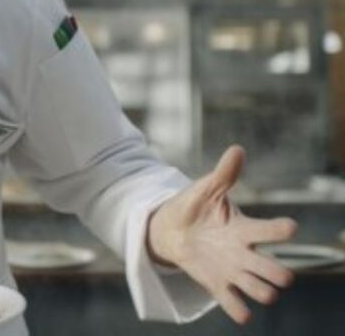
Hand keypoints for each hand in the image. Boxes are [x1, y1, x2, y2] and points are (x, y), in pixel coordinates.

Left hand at [146, 145, 296, 323]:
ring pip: (262, 291)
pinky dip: (239, 310)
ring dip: (261, 292)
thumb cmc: (194, 207)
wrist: (170, 229)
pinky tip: (239, 310)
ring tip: (246, 283)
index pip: (271, 231)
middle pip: (277, 271)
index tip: (289, 227)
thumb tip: (237, 149)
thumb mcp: (206, 189)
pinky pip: (235, 305)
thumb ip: (223, 173)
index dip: (281, 230)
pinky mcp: (218, 285)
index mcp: (245, 229)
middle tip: (265, 267)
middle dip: (277, 273)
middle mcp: (246, 254)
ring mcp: (233, 271)